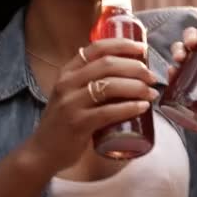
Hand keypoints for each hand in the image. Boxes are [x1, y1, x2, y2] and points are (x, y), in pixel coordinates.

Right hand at [26, 39, 159, 173]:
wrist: (43, 151)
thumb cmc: (66, 120)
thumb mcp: (72, 93)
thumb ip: (91, 80)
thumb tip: (127, 68)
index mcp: (68, 72)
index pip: (96, 48)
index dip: (122, 44)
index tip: (142, 48)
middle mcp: (67, 83)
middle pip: (108, 65)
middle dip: (136, 68)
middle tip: (152, 77)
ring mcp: (71, 103)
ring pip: (110, 86)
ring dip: (137, 87)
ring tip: (152, 93)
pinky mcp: (77, 124)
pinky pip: (108, 112)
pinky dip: (129, 108)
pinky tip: (143, 107)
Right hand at [169, 21, 196, 138]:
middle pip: (196, 39)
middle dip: (190, 34)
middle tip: (193, 41)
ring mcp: (196, 75)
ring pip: (182, 52)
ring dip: (178, 48)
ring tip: (183, 55)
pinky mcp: (185, 89)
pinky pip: (174, 74)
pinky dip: (171, 69)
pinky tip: (173, 69)